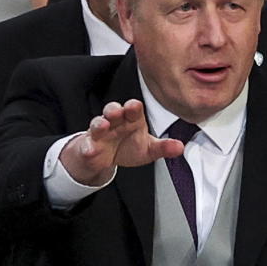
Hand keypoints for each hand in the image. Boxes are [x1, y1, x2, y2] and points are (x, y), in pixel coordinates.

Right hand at [59, 100, 183, 185]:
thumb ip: (163, 147)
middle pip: (113, 110)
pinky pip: (86, 145)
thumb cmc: (129, 147)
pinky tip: (91, 148)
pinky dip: (87, 146)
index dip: (133, 107)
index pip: (133, 109)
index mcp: (131, 120)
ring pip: (97, 123)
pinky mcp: (89, 146)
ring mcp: (100, 133)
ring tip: (103, 125)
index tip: (135, 106)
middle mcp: (115, 122)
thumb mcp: (148, 149)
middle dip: (114, 109)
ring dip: (99, 123)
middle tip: (118, 111)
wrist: (107, 159)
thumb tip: (180, 147)